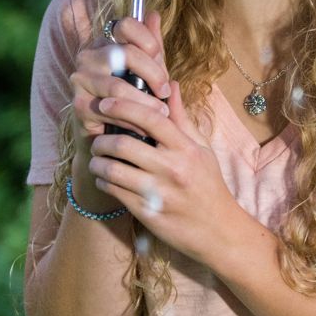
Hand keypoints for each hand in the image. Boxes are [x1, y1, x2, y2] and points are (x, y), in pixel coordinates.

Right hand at [69, 11, 171, 159]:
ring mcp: (80, 80)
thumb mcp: (145, 73)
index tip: (160, 57)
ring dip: (146, 102)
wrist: (109, 140)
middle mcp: (88, 56)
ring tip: (162, 113)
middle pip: (126, 53)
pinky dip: (133, 119)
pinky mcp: (79, 104)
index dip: (147, 39)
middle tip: (165, 92)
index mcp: (104, 43)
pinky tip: (144, 128)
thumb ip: (150, 47)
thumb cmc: (132, 102)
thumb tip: (153, 14)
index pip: (125, 24)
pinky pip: (111, 108)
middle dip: (153, 74)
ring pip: (119, 85)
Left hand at [88, 80, 240, 262]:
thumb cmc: (209, 185)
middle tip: (98, 139)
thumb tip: (171, 84)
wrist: (218, 231)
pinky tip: (104, 178)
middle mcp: (172, 168)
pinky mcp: (147, 212)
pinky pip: (114, 191)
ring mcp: (158, 192)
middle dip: (102, 140)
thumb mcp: (201, 149)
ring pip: (113, 169)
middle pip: (124, 144)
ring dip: (98, 162)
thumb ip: (182, 118)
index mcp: (186, 149)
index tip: (106, 103)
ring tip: (97, 159)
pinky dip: (103, 181)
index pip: (151, 118)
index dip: (124, 106)